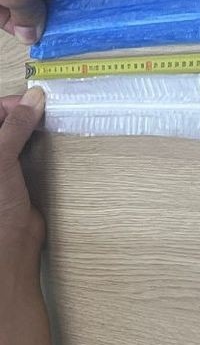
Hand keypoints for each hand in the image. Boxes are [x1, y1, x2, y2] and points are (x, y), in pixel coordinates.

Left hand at [0, 91, 45, 281]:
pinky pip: (25, 149)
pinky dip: (36, 141)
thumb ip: (14, 127)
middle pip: (2, 124)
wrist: (10, 246)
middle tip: (44, 109)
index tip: (32, 101)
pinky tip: (49, 139)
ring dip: (30, 127)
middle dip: (21, 113)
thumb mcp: (1, 160)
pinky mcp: (15, 175)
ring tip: (49, 121)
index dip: (8, 105)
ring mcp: (1, 166)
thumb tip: (33, 99)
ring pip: (14, 135)